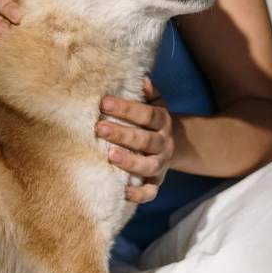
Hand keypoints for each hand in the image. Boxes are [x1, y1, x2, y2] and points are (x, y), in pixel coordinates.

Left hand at [95, 77, 173, 203]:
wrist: (172, 143)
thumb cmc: (152, 120)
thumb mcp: (154, 103)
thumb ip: (148, 92)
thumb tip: (142, 78)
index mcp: (162, 121)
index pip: (147, 114)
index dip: (126, 109)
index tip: (104, 103)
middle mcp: (164, 143)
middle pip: (145, 140)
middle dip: (122, 133)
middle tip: (99, 128)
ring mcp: (161, 164)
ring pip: (149, 166)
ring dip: (130, 161)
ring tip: (110, 155)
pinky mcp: (156, 182)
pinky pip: (150, 192)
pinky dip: (138, 194)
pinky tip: (123, 192)